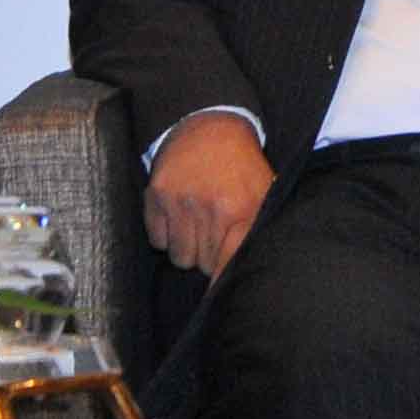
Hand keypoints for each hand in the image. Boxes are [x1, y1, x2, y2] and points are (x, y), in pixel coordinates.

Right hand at [144, 109, 274, 278]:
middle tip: (213, 235)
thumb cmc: (240, 166)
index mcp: (242, 211)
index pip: (228, 264)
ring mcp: (181, 203)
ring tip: (196, 226)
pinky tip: (178, 217)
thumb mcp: (262, 193)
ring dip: (187, 247)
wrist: (208, 127)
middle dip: (208, 256)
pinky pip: (158, 241)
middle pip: (204, 264)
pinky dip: (166, 234)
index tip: (218, 291)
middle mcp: (211, 210)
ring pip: (180, 257)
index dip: (222, 280)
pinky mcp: (157, 197)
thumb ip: (256, 231)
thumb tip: (247, 270)